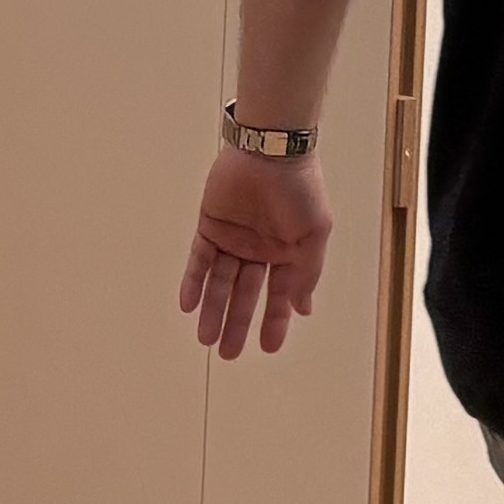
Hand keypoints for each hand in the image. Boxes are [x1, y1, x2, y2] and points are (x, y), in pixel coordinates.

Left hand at [174, 144, 333, 358]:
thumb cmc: (300, 188)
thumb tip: (303, 309)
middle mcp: (260, 250)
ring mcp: (234, 238)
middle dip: (237, 324)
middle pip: (246, 294)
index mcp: (288, 253)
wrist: (270, 149)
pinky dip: (193, 282)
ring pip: (221, 282)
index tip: (267, 348)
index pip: (279, 295)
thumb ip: (306, 273)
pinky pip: (199, 260)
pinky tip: (189, 305)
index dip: (274, 322)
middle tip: (227, 354)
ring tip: (206, 338)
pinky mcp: (210, 226)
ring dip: (213, 310)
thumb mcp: (314, 235)